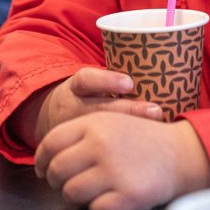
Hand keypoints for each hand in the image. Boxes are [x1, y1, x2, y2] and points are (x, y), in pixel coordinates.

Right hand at [34, 66, 163, 142]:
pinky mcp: (78, 148)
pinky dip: (116, 152)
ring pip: (99, 131)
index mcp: (75, 88)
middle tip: (155, 110)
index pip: (86, 80)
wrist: (50, 117)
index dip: (106, 81)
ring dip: (127, 130)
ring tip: (152, 130)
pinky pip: (94, 150)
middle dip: (128, 110)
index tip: (129, 83)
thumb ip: (111, 77)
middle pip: (99, 109)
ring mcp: (76, 130)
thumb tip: (159, 53)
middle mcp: (74, 109)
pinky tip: (136, 155)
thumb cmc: (85, 95)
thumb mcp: (87, 82)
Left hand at [35, 112, 209, 209]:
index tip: (42, 169)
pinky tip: (109, 198)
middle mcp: (100, 145)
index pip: (50, 143)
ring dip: (74, 197)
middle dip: (55, 181)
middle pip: (56, 170)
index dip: (40, 159)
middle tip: (65, 184)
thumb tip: (47, 156)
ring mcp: (113, 171)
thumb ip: (80, 133)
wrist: (180, 154)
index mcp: (94, 123)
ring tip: (87, 193)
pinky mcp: (126, 195)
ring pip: (71, 192)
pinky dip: (98, 207)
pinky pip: (94, 209)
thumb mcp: (111, 121)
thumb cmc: (142, 138)